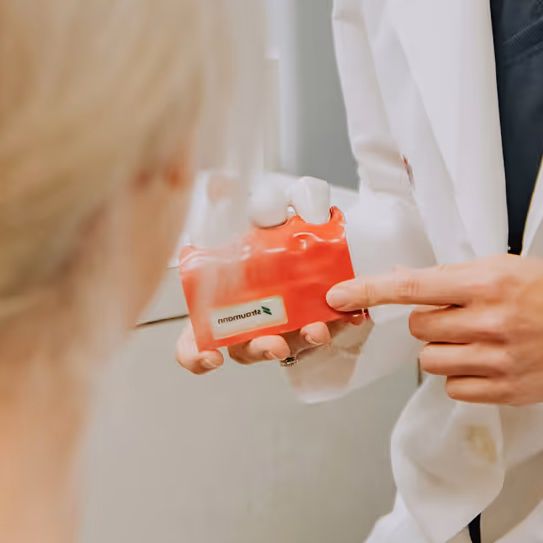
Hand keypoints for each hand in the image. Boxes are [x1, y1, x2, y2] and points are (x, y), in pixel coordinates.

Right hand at [175, 174, 348, 375]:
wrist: (304, 229)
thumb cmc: (260, 229)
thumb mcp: (242, 212)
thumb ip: (228, 201)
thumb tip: (219, 184)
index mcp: (217, 303)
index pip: (194, 341)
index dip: (196, 355)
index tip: (211, 358)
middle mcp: (246, 320)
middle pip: (243, 348)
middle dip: (260, 349)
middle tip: (274, 343)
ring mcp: (279, 324)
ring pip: (287, 344)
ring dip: (302, 340)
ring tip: (316, 330)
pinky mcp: (311, 319)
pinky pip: (322, 330)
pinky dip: (334, 325)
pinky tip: (348, 316)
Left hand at [327, 255, 542, 405]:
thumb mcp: (513, 268)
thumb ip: (461, 278)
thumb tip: (407, 281)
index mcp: (490, 281)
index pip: (414, 286)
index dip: (369, 291)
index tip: (337, 296)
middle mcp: (491, 320)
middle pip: (419, 327)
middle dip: (430, 321)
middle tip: (462, 315)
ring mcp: (499, 359)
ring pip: (432, 360)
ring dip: (444, 350)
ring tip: (478, 340)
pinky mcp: (508, 391)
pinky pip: (455, 388)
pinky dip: (462, 377)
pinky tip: (489, 363)